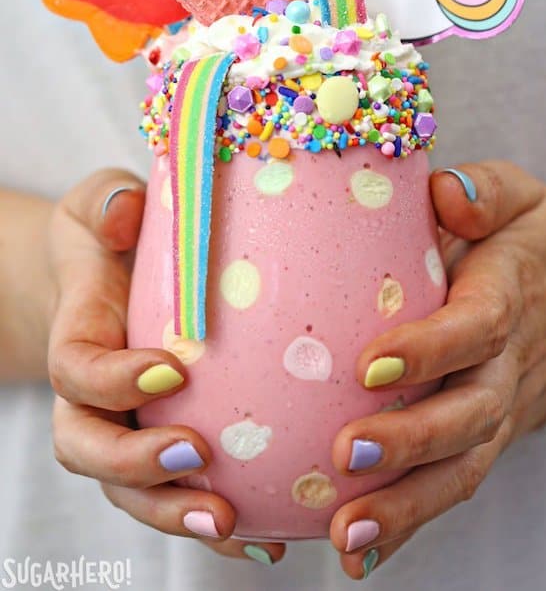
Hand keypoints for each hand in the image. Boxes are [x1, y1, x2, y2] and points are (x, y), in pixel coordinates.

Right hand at [47, 169, 284, 565]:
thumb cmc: (112, 237)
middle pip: (91, 451)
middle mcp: (92, 399)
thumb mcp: (101, 203)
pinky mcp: (163, 444)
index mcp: (78, 339)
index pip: (78, 372)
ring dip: (177, 513)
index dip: (115, 380)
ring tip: (235, 523)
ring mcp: (125, 428)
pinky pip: (178, 495)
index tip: (172, 369)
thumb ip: (106, 204)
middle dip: (139, 467)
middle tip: (199, 457)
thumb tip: (124, 213)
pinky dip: (216, 527)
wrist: (108, 278)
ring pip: (131, 491)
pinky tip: (268, 539)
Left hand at [328, 161, 545, 579]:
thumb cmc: (532, 239)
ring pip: (462, 466)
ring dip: (406, 505)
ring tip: (345, 533)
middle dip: (409, 441)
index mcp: (507, 298)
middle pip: (468, 413)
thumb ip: (484, 190)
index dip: (428, 349)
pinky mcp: (487, 437)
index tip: (370, 365)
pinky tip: (358, 554)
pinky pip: (453, 484)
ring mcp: (501, 410)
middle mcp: (506, 365)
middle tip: (345, 454)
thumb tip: (442, 194)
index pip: (474, 328)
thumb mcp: (518, 195)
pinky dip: (409, 524)